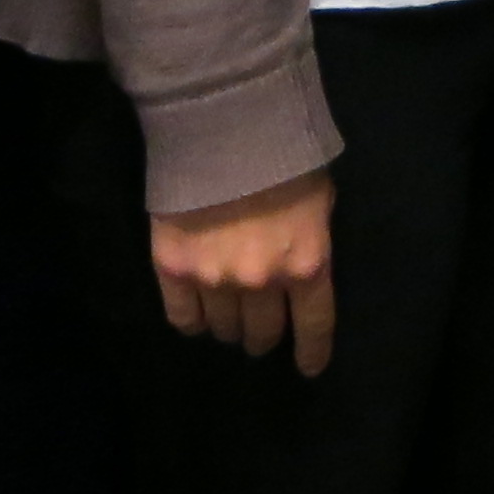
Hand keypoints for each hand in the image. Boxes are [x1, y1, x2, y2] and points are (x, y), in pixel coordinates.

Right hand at [151, 168, 336, 376]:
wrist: (224, 125)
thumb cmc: (284, 153)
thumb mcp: (319, 196)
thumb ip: (310, 237)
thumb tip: (300, 264)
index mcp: (306, 263)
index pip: (314, 325)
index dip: (311, 352)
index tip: (307, 367)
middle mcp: (261, 281)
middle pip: (262, 333)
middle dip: (264, 335)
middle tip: (261, 329)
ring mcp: (214, 279)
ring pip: (223, 328)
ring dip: (229, 326)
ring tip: (228, 314)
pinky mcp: (174, 270)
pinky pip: (182, 318)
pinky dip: (192, 322)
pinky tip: (197, 314)